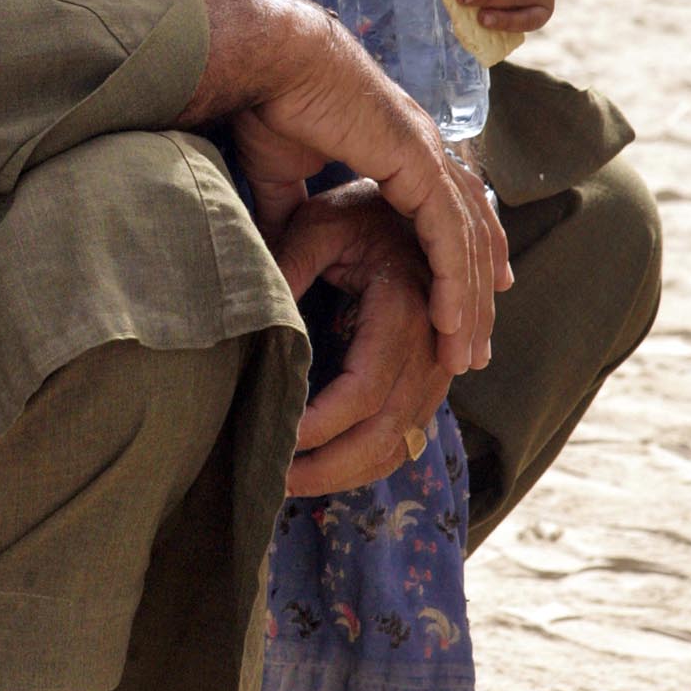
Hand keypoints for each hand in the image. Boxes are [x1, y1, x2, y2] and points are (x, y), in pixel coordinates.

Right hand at [184, 0, 509, 376]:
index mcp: (401, 146)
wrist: (271, 58)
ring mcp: (427, 154)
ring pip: (465, 241)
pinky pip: (447, 234)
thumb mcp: (280, 172)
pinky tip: (453, 323)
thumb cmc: (271, 101)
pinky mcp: (416, 162)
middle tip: (475, 347)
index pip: (449, 209)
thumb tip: (271, 246)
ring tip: (466, 355)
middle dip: (475, 293)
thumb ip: (287, 210)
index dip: (463, 255)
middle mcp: (425, 149)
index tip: (472, 299)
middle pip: (469, 232)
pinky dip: (453, 281)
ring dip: (469, 302)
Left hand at [271, 184, 446, 495]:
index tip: (275, 437)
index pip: (364, 389)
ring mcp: (438, 368)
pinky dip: (368, 462)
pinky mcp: (432, 380)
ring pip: (399, 444)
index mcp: (406, 307)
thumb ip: (289, 266)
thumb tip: (252, 317)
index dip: (320, 423)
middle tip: (274, 481)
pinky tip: (325, 469)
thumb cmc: (358, 214)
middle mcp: (433, 346)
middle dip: (329, 466)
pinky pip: (406, 437)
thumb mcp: (318, 226)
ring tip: (291, 483)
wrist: (417, 207)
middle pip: (386, 432)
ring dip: (346, 473)